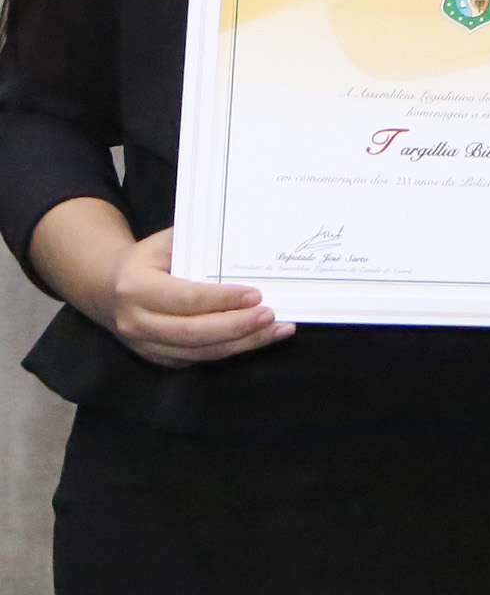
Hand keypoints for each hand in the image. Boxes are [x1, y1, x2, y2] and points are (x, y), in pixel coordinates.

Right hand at [98, 226, 287, 370]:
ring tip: (278, 330)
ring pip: (200, 351)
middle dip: (237, 326)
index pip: (185, 298)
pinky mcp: (158, 358)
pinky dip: (232, 350)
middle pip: (193, 332)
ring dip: (243, 343)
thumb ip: (195, 240)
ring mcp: (145, 345)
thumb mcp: (163, 242)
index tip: (256, 295)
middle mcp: (137, 321)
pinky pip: (199, 358)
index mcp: (136, 288)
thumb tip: (242, 235)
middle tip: (271, 315)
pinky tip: (259, 339)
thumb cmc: (147, 260)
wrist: (106, 288)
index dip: (221, 300)